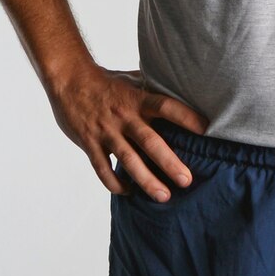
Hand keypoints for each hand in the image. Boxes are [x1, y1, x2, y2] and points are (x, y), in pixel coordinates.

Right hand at [49, 63, 208, 200]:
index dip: (186, 117)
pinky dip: (116, 184)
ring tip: (164, 196)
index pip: (165, 106)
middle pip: (150, 141)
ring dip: (146, 180)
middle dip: (169, 162)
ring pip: (128, 160)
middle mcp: (124, 116)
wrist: (68, 79)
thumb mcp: (132, 80)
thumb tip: (183, 92)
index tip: (206, 130)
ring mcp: (106, 132)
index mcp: (137, 98)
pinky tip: (130, 192)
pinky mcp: (90, 143)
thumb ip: (154, 90)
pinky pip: (102, 169)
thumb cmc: (106, 81)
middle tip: (187, 180)